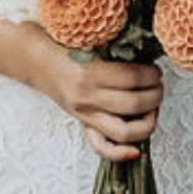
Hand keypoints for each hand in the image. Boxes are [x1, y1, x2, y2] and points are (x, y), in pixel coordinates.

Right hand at [26, 29, 163, 160]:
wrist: (34, 58)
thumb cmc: (63, 44)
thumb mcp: (91, 40)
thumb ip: (117, 47)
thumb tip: (150, 55)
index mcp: (90, 72)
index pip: (134, 78)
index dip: (152, 74)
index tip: (155, 69)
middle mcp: (87, 97)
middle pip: (135, 104)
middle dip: (156, 94)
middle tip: (158, 84)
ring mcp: (84, 113)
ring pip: (125, 131)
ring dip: (148, 121)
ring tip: (152, 106)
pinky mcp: (83, 123)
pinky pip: (101, 147)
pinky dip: (120, 153)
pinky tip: (135, 151)